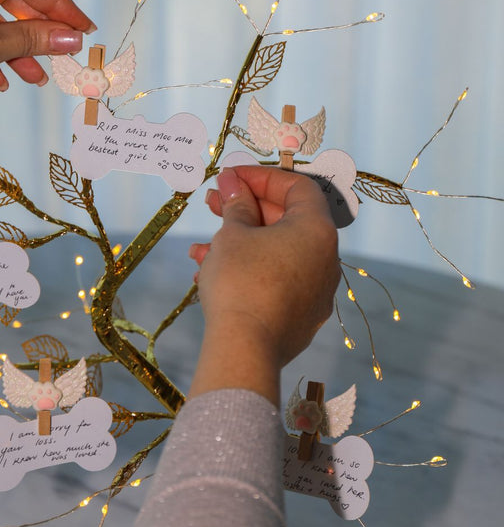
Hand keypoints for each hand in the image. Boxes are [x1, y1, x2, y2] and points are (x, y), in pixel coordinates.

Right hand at [188, 166, 339, 404]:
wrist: (245, 348)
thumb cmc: (241, 280)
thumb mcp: (233, 235)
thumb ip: (237, 205)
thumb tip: (234, 183)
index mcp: (317, 230)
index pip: (297, 187)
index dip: (261, 177)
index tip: (231, 177)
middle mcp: (325, 259)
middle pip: (286, 221)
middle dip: (245, 209)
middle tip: (213, 202)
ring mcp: (315, 291)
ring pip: (275, 253)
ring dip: (239, 243)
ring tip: (201, 247)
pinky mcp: (300, 316)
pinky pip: (275, 280)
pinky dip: (248, 271)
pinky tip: (211, 275)